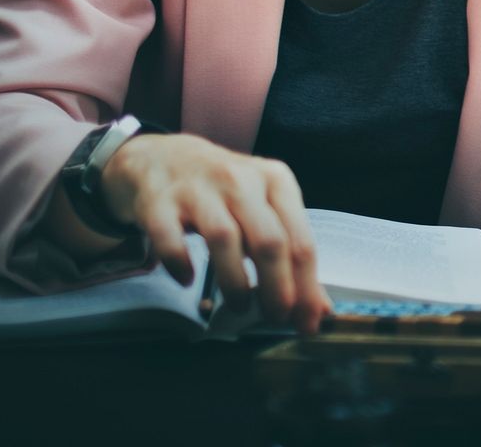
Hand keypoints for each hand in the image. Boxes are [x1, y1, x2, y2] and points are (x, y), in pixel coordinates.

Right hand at [99, 132, 331, 334]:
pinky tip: (187, 279)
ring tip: (239, 305)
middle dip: (277, 289)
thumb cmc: (224, 191)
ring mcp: (198, 189)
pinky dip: (180, 264)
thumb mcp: (264, 209)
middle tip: (275, 318)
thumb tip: (320, 309)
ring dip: (235, 282)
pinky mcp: (160, 202)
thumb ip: (291, 254)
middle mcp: (239, 179)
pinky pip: (170, 239)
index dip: (306, 289)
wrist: (163, 157)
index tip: (306, 324)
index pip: (300, 241)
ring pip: (224, 238)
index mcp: (274, 180)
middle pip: (268, 241)